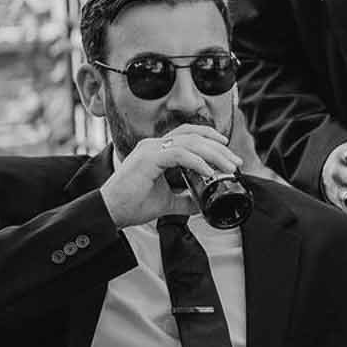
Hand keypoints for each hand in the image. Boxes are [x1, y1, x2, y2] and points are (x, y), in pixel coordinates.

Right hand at [100, 126, 243, 229]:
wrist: (110, 211)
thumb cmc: (132, 204)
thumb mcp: (167, 201)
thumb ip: (185, 199)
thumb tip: (203, 203)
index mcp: (157, 149)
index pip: (187, 134)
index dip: (209, 137)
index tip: (227, 149)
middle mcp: (153, 144)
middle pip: (193, 136)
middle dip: (218, 147)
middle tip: (236, 161)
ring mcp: (150, 149)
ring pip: (189, 143)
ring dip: (213, 154)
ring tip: (228, 166)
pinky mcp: (148, 159)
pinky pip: (178, 154)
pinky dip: (197, 161)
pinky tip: (209, 171)